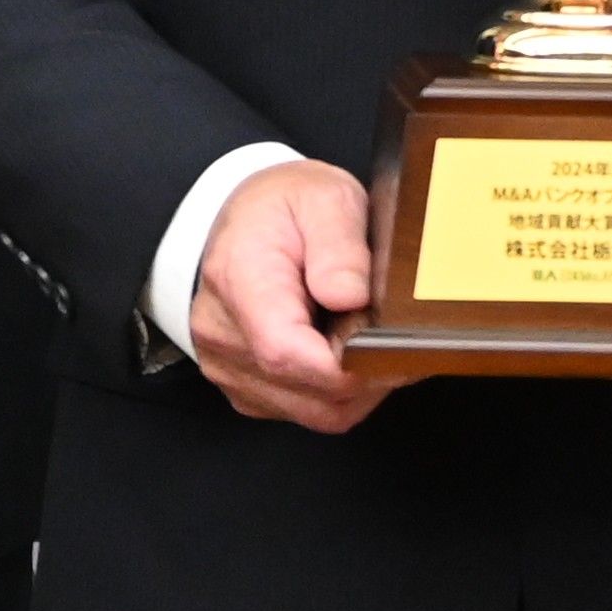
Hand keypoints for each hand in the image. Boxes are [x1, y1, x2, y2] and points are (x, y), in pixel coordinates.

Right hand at [187, 159, 395, 433]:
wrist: (246, 222)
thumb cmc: (284, 209)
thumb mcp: (325, 198)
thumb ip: (339, 244)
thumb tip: (347, 296)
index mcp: (237, 280)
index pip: (286, 353)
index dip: (350, 364)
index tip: (390, 343)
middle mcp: (221, 333)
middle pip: (312, 392)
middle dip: (367, 373)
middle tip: (390, 330)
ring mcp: (227, 366)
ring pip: (317, 412)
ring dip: (359, 386)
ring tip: (368, 337)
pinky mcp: (244, 388)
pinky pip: (308, 412)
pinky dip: (340, 392)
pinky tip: (345, 352)